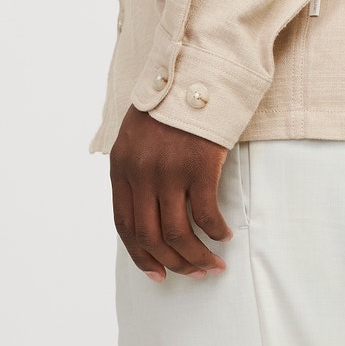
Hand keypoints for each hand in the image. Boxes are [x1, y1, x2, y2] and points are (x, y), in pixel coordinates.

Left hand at [109, 106, 231, 281]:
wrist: (195, 71)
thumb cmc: (171, 105)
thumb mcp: (137, 136)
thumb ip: (136, 171)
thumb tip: (148, 211)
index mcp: (121, 168)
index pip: (124, 226)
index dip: (140, 256)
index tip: (157, 274)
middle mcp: (140, 173)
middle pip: (150, 237)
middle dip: (173, 263)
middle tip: (193, 273)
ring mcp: (168, 172)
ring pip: (177, 234)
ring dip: (196, 256)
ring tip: (213, 264)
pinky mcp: (198, 167)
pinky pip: (205, 216)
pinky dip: (215, 233)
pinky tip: (224, 236)